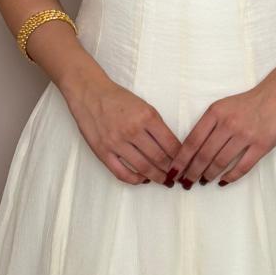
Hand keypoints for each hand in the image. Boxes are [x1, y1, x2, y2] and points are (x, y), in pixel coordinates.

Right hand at [62, 64, 181, 185]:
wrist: (90, 93)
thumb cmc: (118, 98)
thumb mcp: (144, 105)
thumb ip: (156, 125)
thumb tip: (170, 147)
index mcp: (146, 116)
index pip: (170, 143)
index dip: (180, 157)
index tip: (185, 164)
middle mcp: (132, 130)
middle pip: (159, 158)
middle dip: (171, 170)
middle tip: (177, 176)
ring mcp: (117, 143)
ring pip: (143, 168)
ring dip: (156, 177)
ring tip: (164, 181)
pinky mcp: (103, 152)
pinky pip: (121, 173)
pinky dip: (134, 180)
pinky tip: (142, 179)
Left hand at [171, 62, 275, 186]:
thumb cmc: (251, 100)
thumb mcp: (225, 105)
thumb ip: (210, 123)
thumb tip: (193, 147)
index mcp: (216, 112)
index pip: (192, 140)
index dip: (181, 159)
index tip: (173, 170)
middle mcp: (228, 123)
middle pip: (203, 154)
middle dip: (191, 172)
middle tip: (185, 182)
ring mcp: (246, 135)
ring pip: (220, 162)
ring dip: (209, 175)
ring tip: (202, 181)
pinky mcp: (262, 145)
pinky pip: (242, 167)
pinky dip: (230, 177)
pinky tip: (223, 181)